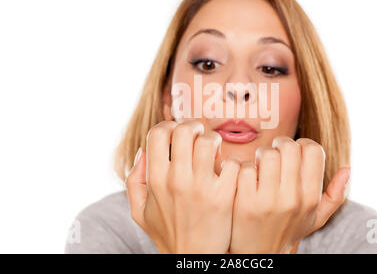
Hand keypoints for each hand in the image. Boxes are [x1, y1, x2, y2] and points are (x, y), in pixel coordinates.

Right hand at [126, 120, 239, 252]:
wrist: (192, 259)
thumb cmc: (168, 232)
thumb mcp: (140, 210)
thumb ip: (135, 179)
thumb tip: (144, 150)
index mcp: (155, 180)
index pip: (158, 133)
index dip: (169, 126)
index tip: (177, 134)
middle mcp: (176, 180)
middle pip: (184, 130)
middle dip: (193, 127)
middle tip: (198, 135)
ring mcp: (201, 188)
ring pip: (208, 141)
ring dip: (213, 141)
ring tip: (215, 151)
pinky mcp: (223, 197)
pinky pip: (231, 163)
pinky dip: (231, 163)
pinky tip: (229, 170)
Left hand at [229, 136, 349, 253]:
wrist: (258, 255)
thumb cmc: (286, 230)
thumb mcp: (314, 218)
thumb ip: (334, 196)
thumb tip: (347, 169)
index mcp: (310, 198)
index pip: (313, 150)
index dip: (302, 143)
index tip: (294, 151)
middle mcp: (292, 199)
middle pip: (289, 147)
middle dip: (279, 144)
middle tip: (274, 153)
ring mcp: (267, 201)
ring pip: (266, 154)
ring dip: (260, 154)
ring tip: (259, 164)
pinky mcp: (244, 202)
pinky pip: (244, 168)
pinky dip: (242, 168)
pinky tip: (245, 177)